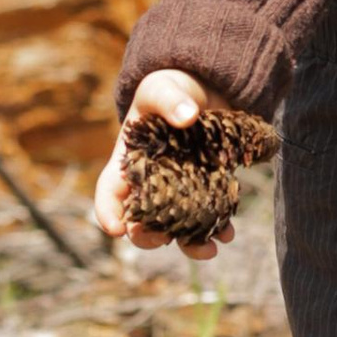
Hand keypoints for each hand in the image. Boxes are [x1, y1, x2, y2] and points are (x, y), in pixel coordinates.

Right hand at [93, 67, 226, 255]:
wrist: (205, 88)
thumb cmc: (171, 88)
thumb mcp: (162, 87)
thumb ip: (170, 100)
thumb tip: (187, 115)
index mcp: (128, 163)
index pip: (109, 194)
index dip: (108, 214)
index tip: (116, 229)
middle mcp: (150, 185)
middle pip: (141, 222)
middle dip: (149, 237)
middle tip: (163, 238)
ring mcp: (179, 191)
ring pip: (177, 228)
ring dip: (190, 243)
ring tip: (208, 249)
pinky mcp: (207, 190)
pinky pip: (208, 217)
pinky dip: (217, 228)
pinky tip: (228, 232)